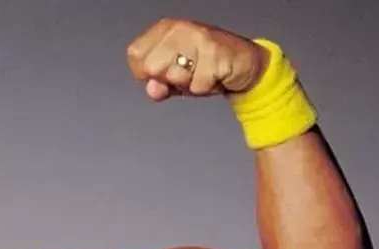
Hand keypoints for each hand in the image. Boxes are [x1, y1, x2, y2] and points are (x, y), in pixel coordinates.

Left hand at [126, 18, 269, 100]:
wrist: (244, 64)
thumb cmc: (206, 68)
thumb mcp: (175, 80)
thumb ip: (158, 86)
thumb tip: (153, 89)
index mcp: (164, 30)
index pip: (134, 55)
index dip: (145, 73)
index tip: (162, 73)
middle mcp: (179, 29)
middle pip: (152, 67)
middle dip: (168, 80)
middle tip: (187, 73)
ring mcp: (198, 38)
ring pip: (175, 76)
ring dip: (189, 84)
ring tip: (202, 73)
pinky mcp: (215, 51)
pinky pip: (198, 85)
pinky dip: (206, 87)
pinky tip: (215, 75)